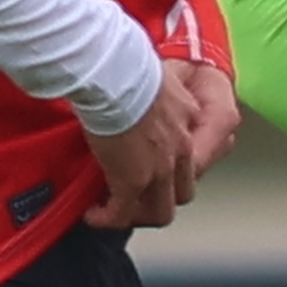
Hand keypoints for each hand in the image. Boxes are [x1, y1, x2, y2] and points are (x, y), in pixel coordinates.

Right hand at [84, 55, 236, 232]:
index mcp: (190, 122)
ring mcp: (160, 169)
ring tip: (115, 211)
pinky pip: (122, 213)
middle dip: (159, 200)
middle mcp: (182, 150)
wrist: (116, 77)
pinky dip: (108, 219)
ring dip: (137, 215)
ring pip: (160, 212)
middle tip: (135, 198)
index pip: (192, 158)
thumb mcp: (158, 79)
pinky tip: (93, 215)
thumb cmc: (129, 68)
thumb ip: (156, 94)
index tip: (151, 174)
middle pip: (183, 193)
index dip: (172, 172)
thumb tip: (135, 92)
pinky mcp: (133, 181)